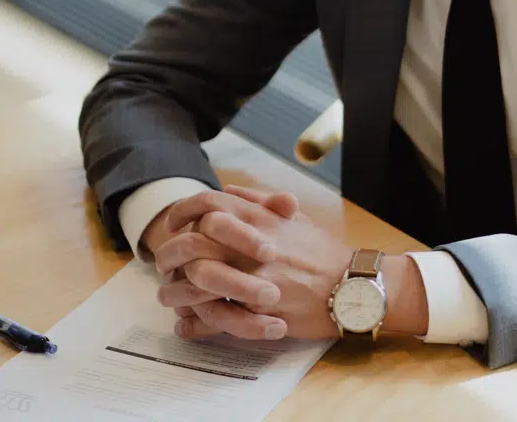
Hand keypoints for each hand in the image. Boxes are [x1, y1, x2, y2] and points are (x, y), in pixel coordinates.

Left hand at [161, 185, 353, 340]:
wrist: (352, 287)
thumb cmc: (323, 253)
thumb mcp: (295, 218)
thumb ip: (260, 202)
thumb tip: (227, 190)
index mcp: (261, 219)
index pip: (208, 204)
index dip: (183, 211)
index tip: (174, 223)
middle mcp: (253, 245)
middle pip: (192, 242)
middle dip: (170, 253)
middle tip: (164, 262)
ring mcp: (253, 278)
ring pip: (195, 283)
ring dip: (175, 291)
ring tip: (169, 296)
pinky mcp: (257, 311)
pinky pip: (214, 318)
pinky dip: (195, 324)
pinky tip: (186, 325)